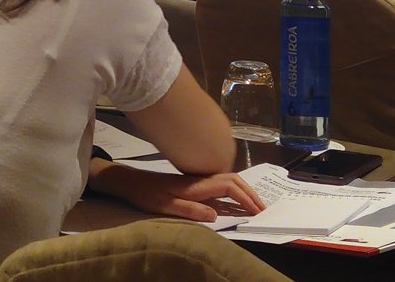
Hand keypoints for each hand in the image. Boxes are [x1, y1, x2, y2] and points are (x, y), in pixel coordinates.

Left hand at [87, 161, 263, 221]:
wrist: (130, 182)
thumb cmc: (145, 194)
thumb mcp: (164, 205)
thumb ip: (189, 209)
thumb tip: (215, 215)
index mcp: (195, 185)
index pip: (228, 186)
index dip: (244, 198)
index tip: (257, 211)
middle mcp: (199, 180)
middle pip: (232, 179)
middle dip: (249, 192)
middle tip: (264, 209)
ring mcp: (197, 181)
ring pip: (227, 180)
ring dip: (243, 191)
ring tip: (255, 206)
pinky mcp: (193, 184)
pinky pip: (219, 185)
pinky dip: (233, 191)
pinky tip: (235, 201)